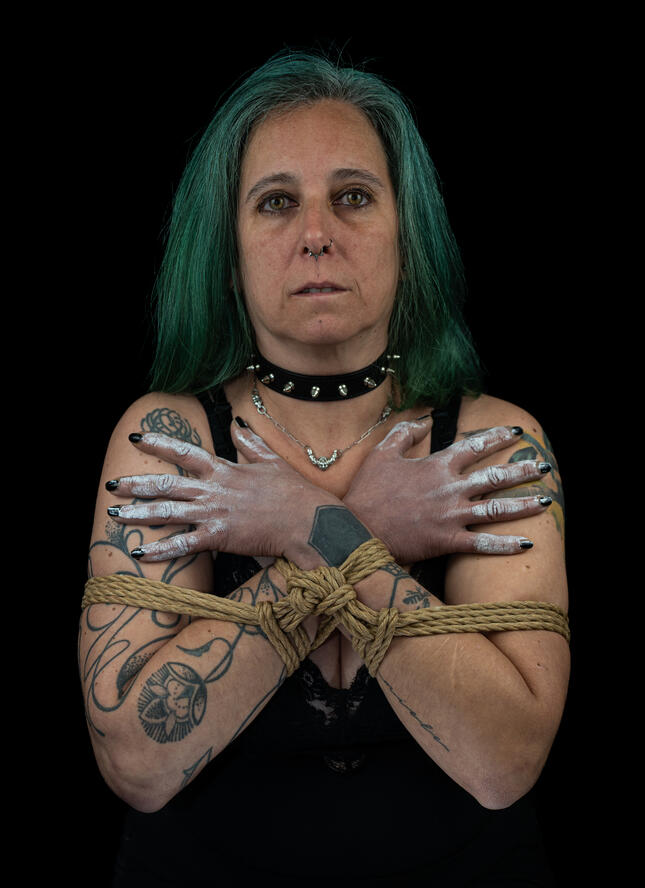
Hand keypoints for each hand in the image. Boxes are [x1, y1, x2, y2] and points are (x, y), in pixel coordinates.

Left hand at [105, 424, 339, 562]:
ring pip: (168, 511)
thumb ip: (250, 443)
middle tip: (111, 485)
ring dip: (139, 514)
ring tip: (114, 516)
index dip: (159, 443)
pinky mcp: (219, 538)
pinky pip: (184, 544)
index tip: (137, 437)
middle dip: (136, 484)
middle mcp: (213, 489)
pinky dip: (162, 550)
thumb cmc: (295, 492)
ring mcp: (214, 513)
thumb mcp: (271, 461)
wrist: (308, 521)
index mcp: (224, 469)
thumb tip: (236, 424)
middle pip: (166, 483)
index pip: (185, 451)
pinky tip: (142, 554)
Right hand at [343, 421, 552, 563]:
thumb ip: (404, 434)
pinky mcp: (447, 541)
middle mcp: (450, 488)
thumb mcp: (382, 454)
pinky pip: (483, 543)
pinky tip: (527, 544)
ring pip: (496, 508)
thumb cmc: (368, 492)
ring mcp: (451, 516)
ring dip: (524, 504)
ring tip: (547, 501)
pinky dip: (506, 544)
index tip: (516, 433)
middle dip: (523, 470)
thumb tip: (423, 421)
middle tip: (544, 466)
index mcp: (436, 466)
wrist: (357, 529)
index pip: (474, 446)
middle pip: (495, 476)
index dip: (497, 437)